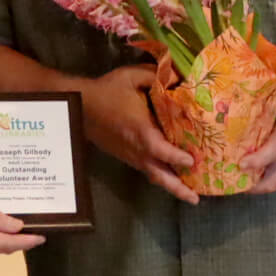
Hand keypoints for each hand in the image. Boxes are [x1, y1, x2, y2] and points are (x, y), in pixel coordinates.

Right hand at [81, 65, 198, 203]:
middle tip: (195, 199)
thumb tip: (180, 77)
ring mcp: (130, 155)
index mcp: (139, 130)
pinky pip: (147, 170)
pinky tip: (173, 177)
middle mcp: (136, 148)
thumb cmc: (107, 91)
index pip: (159, 149)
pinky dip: (161, 176)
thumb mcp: (132, 76)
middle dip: (177, 188)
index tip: (192, 161)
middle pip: (158, 174)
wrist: (80, 106)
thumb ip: (156, 76)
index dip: (176, 157)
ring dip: (172, 187)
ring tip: (190, 195)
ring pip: (153, 175)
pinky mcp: (126, 157)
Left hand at [241, 70, 275, 195]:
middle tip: (232, 178)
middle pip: (272, 183)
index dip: (253, 162)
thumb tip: (246, 72)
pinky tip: (259, 163)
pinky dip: (270, 172)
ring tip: (240, 173)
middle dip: (252, 187)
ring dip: (259, 181)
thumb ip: (270, 77)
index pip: (269, 155)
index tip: (238, 162)